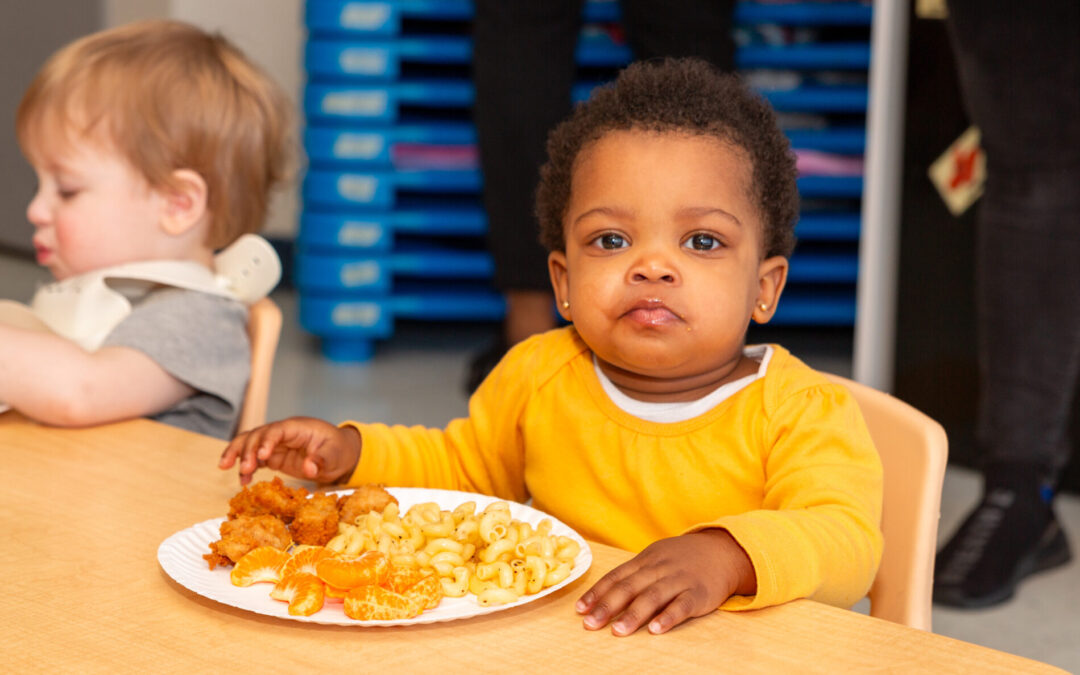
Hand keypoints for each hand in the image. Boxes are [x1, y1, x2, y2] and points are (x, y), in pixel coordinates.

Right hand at [218, 416, 361, 485]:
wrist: (340, 455)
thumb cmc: (338, 450)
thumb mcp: (334, 455)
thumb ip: (321, 460)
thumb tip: (309, 468)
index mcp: (298, 427)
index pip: (277, 430)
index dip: (267, 441)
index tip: (262, 456)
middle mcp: (283, 433)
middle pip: (258, 435)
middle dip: (247, 450)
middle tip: (243, 469)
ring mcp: (276, 444)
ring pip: (250, 443)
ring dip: (237, 453)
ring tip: (224, 467)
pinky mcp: (274, 456)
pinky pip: (255, 458)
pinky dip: (246, 468)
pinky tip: (243, 481)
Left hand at [575, 529, 755, 635]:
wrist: (722, 551)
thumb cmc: (682, 559)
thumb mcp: (656, 558)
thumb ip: (633, 575)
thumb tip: (601, 596)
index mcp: (646, 560)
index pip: (616, 576)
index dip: (597, 593)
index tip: (580, 610)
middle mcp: (659, 568)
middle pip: (630, 586)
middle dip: (608, 606)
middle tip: (590, 624)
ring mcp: (679, 579)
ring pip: (653, 596)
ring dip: (634, 614)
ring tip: (618, 631)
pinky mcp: (698, 593)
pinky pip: (682, 605)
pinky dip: (668, 617)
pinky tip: (656, 630)